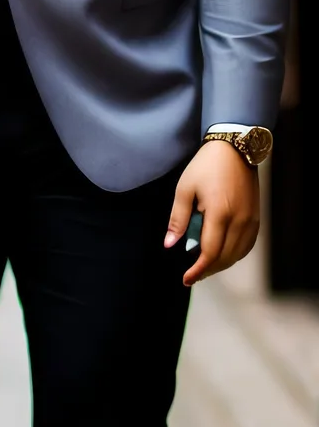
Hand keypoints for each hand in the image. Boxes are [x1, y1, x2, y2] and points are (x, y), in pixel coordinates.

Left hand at [165, 140, 259, 286]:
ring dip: (221, 265)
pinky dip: (234, 255)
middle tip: (192, 275)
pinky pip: (247, 245)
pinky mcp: (256, 218)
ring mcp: (251, 220)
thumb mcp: (184, 189)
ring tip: (204, 267)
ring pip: (237, 254)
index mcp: (219, 214)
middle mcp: (239, 220)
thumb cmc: (206, 166)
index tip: (186, 279)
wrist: (235, 148)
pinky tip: (222, 255)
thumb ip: (178, 219)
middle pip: (224, 257)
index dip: (197, 270)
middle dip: (207, 270)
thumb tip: (169, 244)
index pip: (210, 253)